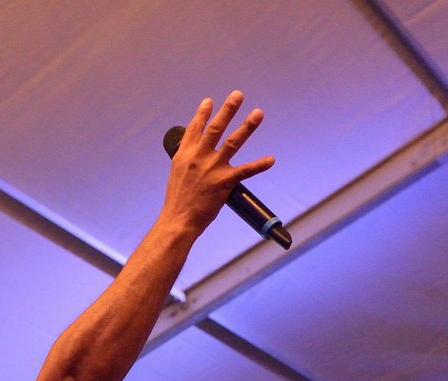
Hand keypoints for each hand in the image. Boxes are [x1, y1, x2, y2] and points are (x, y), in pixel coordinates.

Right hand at [159, 92, 275, 235]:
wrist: (178, 219)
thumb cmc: (177, 199)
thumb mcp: (177, 173)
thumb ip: (186, 159)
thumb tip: (194, 151)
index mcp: (185, 153)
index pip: (195, 127)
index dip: (203, 113)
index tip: (210, 101)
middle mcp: (199, 156)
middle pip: (216, 128)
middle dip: (228, 110)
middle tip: (238, 95)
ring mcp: (212, 168)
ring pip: (233, 142)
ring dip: (247, 126)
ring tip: (258, 113)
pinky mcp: (224, 182)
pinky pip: (245, 171)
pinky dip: (259, 165)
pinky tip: (271, 159)